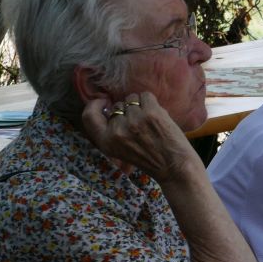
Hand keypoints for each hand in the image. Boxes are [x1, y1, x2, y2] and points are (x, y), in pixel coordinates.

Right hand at [80, 92, 198, 183]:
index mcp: (106, 142)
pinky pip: (145, 95)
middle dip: (127, 111)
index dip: (95, 105)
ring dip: (140, 105)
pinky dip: (151, 102)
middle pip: (117, 106)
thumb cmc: (149, 158)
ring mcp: (134, 121)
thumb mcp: (120, 150)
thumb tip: (110, 106)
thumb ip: (112, 131)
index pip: (89, 116)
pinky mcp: (150, 113)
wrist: (174, 165)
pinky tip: (156, 115)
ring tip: (149, 121)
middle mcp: (117, 131)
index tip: (104, 102)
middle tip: (141, 125)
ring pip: (131, 99)